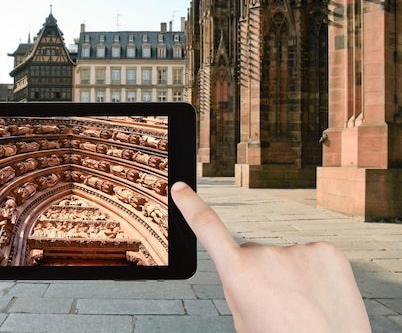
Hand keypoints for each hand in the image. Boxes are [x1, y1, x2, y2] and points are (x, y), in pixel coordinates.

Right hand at [171, 181, 370, 332]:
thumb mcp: (244, 319)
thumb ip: (238, 286)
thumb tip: (245, 267)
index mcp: (237, 272)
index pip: (206, 227)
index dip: (190, 205)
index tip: (180, 188)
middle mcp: (264, 254)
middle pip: (254, 255)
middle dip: (262, 274)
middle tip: (279, 306)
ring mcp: (297, 251)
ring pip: (285, 259)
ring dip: (292, 277)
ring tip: (305, 307)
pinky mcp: (327, 251)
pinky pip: (312, 258)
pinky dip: (316, 274)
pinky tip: (322, 296)